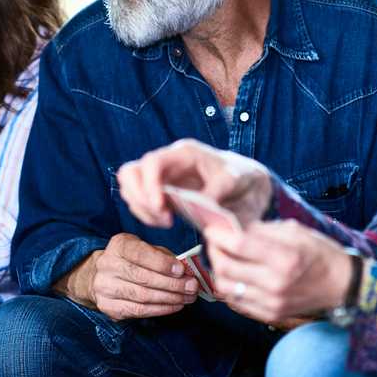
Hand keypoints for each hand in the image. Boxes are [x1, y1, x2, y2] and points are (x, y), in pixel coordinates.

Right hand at [56, 233, 199, 320]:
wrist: (101, 275)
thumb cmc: (132, 260)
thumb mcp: (145, 249)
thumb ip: (163, 256)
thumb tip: (186, 269)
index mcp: (118, 245)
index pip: (140, 254)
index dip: (162, 263)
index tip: (181, 270)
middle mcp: (107, 265)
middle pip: (143, 278)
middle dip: (172, 284)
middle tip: (192, 287)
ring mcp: (105, 287)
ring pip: (142, 296)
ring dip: (169, 298)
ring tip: (187, 297)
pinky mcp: (108, 306)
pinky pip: (138, 310)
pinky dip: (160, 309)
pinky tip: (175, 305)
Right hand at [118, 138, 272, 228]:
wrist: (246, 184)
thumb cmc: (240, 177)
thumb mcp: (235, 181)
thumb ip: (218, 190)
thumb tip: (199, 207)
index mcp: (185, 153)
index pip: (152, 162)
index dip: (149, 186)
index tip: (162, 209)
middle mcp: (168, 161)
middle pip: (131, 172)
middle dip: (139, 199)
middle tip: (163, 219)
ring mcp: (161, 175)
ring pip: (130, 185)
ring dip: (140, 207)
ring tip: (165, 222)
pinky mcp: (159, 190)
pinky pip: (138, 199)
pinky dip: (145, 213)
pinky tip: (164, 222)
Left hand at [204, 220, 353, 324]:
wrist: (342, 285)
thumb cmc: (320, 253)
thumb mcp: (295, 231)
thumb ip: (262, 230)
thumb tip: (233, 228)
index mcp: (285, 257)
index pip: (239, 246)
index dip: (219, 235)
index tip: (212, 227)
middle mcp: (276, 283)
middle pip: (226, 268)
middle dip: (214, 251)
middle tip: (214, 241)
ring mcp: (272, 303)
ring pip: (226, 288)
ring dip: (218, 270)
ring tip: (222, 257)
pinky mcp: (271, 314)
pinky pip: (237, 302)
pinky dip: (230, 287)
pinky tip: (234, 275)